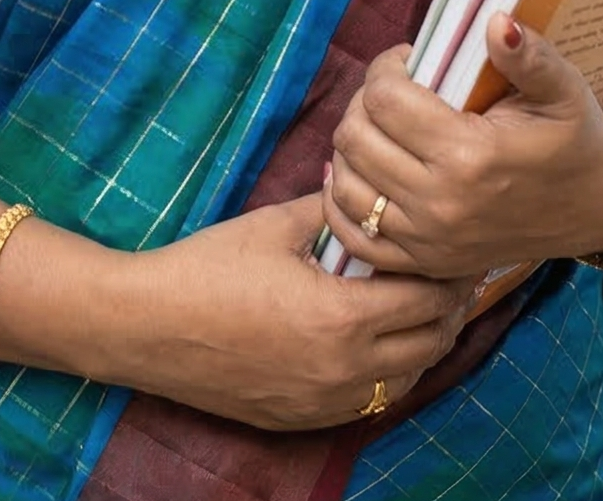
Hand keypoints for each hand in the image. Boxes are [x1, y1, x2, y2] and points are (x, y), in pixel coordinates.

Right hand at [119, 190, 475, 431]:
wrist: (147, 326)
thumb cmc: (208, 268)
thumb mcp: (272, 226)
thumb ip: (329, 207)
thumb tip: (361, 183)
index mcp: (342, 319)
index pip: (427, 300)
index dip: (448, 271)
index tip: (454, 246)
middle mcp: (344, 371)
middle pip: (429, 343)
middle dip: (446, 307)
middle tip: (447, 272)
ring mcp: (326, 403)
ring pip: (406, 380)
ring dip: (422, 343)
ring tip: (419, 305)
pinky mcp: (305, 420)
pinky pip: (370, 401)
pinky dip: (388, 372)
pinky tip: (377, 342)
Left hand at [320, 18, 602, 278]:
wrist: (599, 206)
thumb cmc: (576, 139)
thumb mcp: (564, 90)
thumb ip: (529, 56)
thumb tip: (495, 20)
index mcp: (471, 155)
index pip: (384, 98)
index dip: (386, 68)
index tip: (407, 62)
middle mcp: (442, 203)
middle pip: (356, 137)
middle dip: (364, 102)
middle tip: (392, 92)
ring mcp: (430, 240)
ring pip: (345, 184)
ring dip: (351, 147)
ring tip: (379, 127)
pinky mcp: (426, 263)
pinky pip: (355, 237)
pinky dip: (342, 205)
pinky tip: (358, 174)